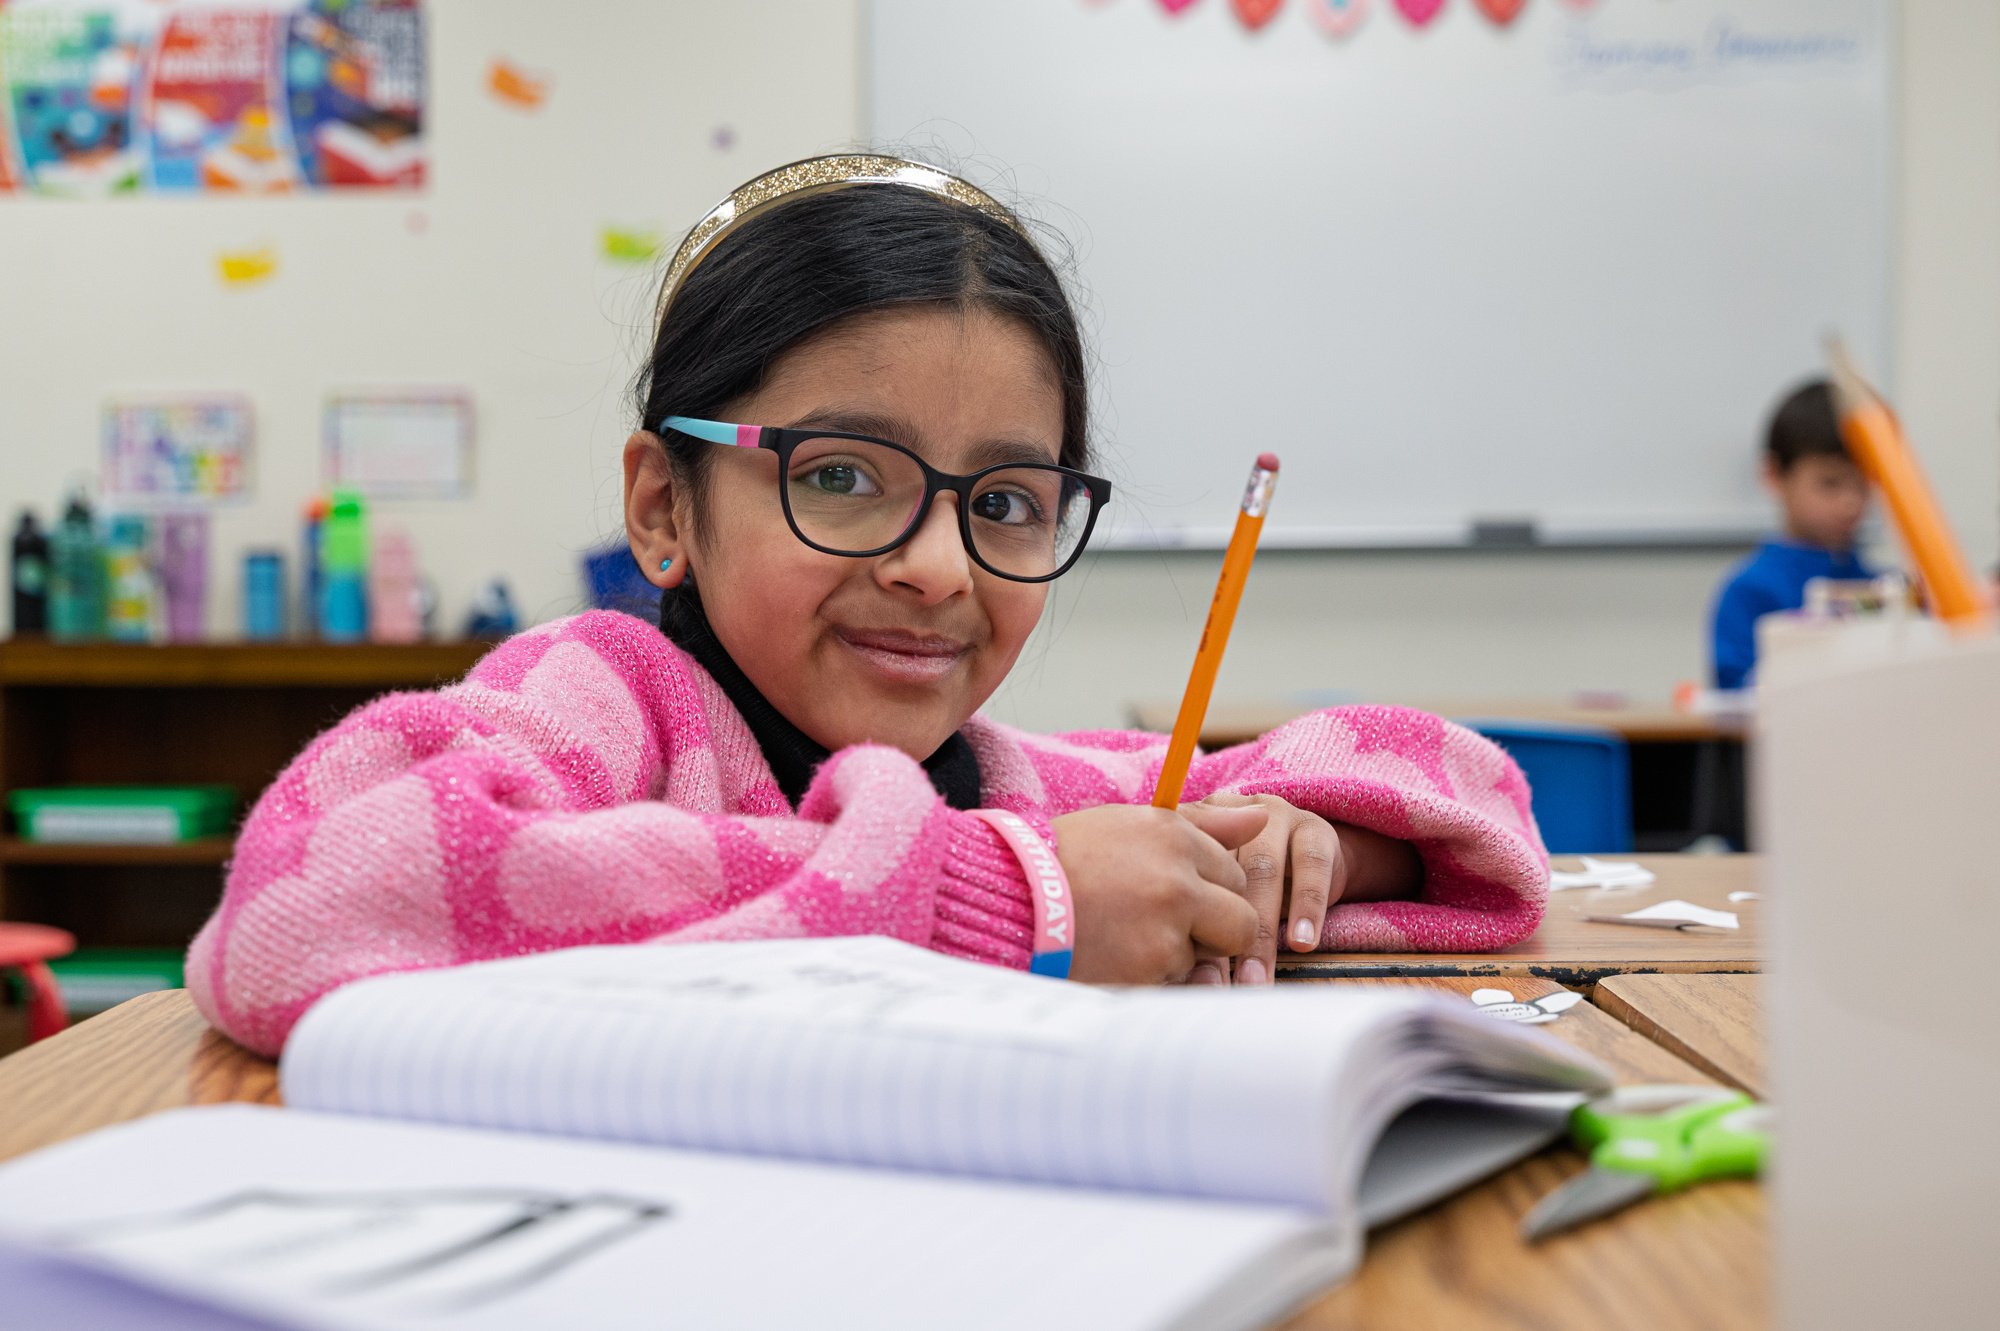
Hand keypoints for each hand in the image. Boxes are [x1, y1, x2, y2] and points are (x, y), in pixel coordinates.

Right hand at [1050, 803, 1265, 985]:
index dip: (1208, 889)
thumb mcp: (1129, 825)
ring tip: (1126, 938)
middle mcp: (1178, 878)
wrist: (1008, 900)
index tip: (1171, 893)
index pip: (1235, 871)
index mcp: (1173, 834)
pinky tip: (1115, 957)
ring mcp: (1168, 926)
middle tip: (1165, 926)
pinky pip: (1176, 983)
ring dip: (1179, 957)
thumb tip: (1262, 815)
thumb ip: (1203, 824)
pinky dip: (1152, 978)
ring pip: (1208, 957)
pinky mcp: (1152, 968)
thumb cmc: (1065, 859)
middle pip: (1242, 920)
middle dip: (1215, 931)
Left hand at [1194, 793, 1424, 985]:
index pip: (1186, 874)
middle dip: (1223, 938)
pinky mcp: (1316, 831)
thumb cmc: (1250, 884)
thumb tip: (1189, 980)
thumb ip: (1202, 924)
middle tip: (1219, 987)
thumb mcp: (1219, 895)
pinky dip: (1308, 908)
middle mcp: (1231, 817)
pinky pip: (1312, 868)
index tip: (1185, 974)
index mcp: (1196, 828)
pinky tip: (1303, 943)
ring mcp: (1275, 819)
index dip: (1186, 923)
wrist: (1311, 856)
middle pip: (1223, 876)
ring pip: (1265, 873)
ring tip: (1258, 978)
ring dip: (1262, 932)